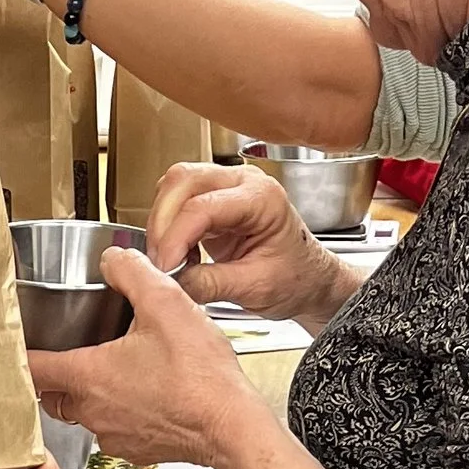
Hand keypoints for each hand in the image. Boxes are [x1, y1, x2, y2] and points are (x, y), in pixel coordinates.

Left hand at [30, 252, 267, 468]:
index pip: (33, 368)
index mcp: (89, 376)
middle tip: (68, 354)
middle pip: (52, 395)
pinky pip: (113, 430)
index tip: (18, 346)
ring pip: (84, 414)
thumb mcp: (166, 304)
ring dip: (91, 394)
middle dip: (55, 376)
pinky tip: (144, 395)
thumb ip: (132, 273)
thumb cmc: (201, 378)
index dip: (21, 355)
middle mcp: (93, 411)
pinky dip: (120, 413)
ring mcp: (113, 435)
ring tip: (114, 370)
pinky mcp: (135, 450)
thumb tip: (113, 259)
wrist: (231, 427)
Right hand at [144, 161, 352, 331]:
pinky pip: (176, 202)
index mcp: (262, 198)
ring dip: (162, 224)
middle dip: (163, 222)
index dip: (176, 237)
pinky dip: (168, 228)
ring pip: (175, 186)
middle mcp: (243, 183)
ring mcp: (226, 187)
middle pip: (182, 180)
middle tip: (160, 261)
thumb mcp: (256, 288)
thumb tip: (172, 282)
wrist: (308, 280)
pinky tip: (179, 255)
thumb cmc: (295, 278)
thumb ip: (211, 284)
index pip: (203, 206)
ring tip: (171, 260)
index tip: (164, 267)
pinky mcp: (212, 201)